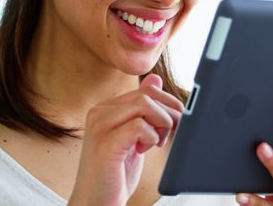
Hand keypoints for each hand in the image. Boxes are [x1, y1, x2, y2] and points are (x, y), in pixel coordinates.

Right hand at [68, 74, 184, 205]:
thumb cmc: (115, 173)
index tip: (176, 121)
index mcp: (106, 108)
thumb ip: (142, 110)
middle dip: (169, 114)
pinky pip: (140, 126)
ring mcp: (100, 126)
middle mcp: (99, 112)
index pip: (146, 90)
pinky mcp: (106, 143)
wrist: (96, 202)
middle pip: (148, 95)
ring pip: (145, 105)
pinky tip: (143, 151)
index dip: (169, 103)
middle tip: (171, 134)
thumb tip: (155, 78)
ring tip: (156, 142)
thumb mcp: (134, 136)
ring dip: (161, 124)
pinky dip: (151, 137)